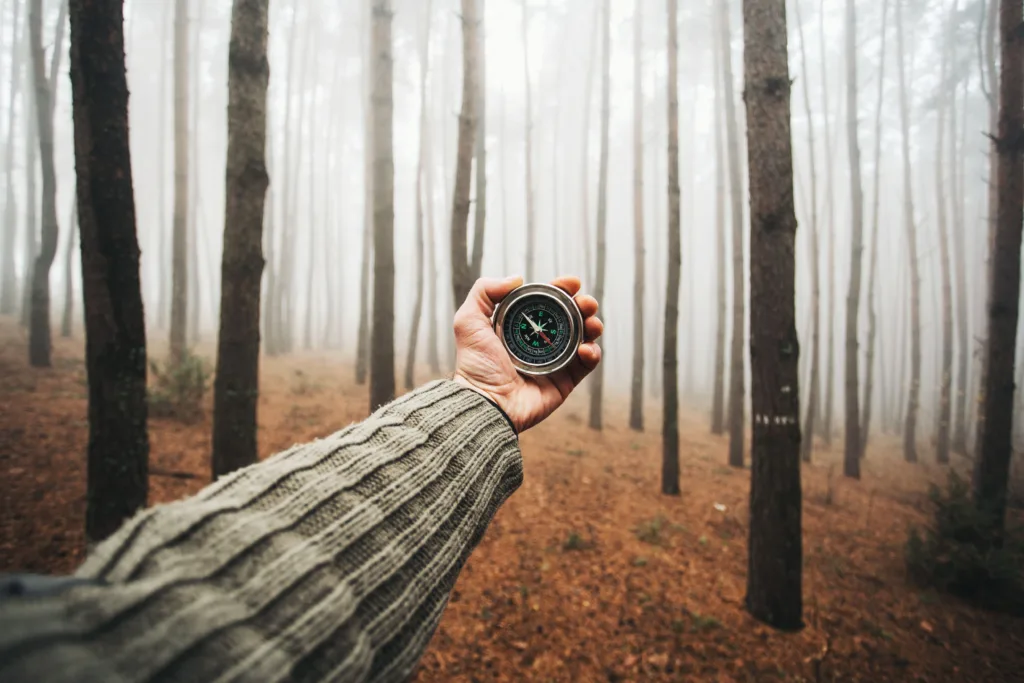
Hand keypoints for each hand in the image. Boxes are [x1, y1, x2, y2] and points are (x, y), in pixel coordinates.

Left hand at [452, 275, 602, 432]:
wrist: (485, 402)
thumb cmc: (475, 365)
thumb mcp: (469, 320)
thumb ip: (485, 291)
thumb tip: (518, 277)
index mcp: (521, 325)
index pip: (548, 301)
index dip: (562, 289)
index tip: (572, 282)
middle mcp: (540, 341)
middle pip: (571, 316)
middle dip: (584, 305)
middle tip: (585, 303)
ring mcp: (555, 361)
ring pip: (585, 337)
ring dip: (593, 325)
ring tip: (591, 324)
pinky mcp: (565, 381)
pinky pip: (588, 364)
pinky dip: (593, 353)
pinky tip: (586, 349)